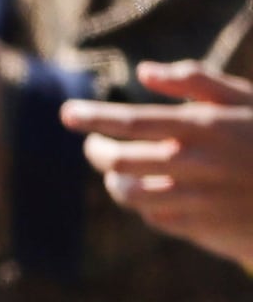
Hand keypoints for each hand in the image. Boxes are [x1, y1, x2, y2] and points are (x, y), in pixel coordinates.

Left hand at [66, 63, 252, 268]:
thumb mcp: (246, 101)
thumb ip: (197, 82)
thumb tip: (146, 72)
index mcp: (205, 128)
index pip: (132, 122)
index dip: (94, 118)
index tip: (67, 113)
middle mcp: (198, 165)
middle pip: (120, 160)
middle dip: (98, 151)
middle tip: (95, 146)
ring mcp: (200, 200)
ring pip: (130, 194)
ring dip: (116, 181)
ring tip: (118, 171)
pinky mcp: (206, 229)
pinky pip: (155, 218)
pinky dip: (144, 205)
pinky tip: (151, 193)